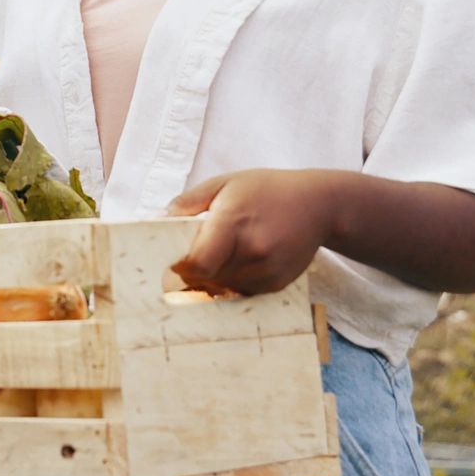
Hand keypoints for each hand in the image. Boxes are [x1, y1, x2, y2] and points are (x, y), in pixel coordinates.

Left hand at [167, 169, 345, 295]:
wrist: (319, 205)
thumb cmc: (266, 189)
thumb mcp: (224, 184)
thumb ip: (187, 202)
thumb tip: (155, 221)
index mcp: (233, 223)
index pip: (196, 264)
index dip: (179, 266)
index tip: (173, 259)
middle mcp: (253, 252)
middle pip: (206, 279)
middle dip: (192, 272)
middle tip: (188, 259)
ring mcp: (268, 271)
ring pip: (222, 289)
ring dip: (211, 279)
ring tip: (217, 256)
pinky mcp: (277, 284)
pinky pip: (242, 292)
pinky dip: (232, 282)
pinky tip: (238, 262)